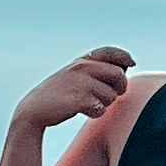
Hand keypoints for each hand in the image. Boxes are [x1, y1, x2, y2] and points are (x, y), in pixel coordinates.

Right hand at [16, 47, 133, 130]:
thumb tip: (124, 70)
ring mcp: (81, 83)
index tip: (131, 63)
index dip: (124, 57)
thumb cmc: (57, 94)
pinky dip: (96, 113)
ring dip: (105, 103)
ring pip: (112, 95)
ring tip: (90, 104)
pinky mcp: (79, 100)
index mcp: (82, 61)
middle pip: (118, 75)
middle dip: (120, 87)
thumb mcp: (73, 75)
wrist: (33, 110)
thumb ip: (94, 70)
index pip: (110, 52)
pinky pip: (101, 109)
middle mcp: (82, 68)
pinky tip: (85, 112)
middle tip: (114, 94)